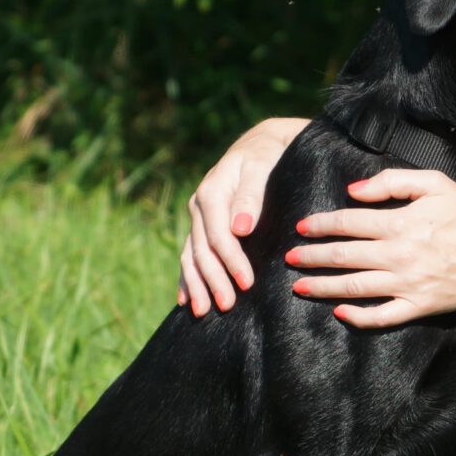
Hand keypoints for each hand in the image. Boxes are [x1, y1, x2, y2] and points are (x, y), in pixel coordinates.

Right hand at [178, 118, 304, 315]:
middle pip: (203, 249)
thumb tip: (240, 228)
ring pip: (192, 255)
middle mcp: (199, 205)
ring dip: (197, 284)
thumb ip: (251, 195)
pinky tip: (186, 299)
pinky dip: (187, 277)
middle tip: (227, 306)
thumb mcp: (263, 166)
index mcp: (212, 191)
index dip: (231, 260)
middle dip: (213, 279)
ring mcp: (198, 216)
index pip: (218, 234)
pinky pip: (190, 254)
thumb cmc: (269, 154)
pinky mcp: (202, 225)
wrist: (263, 144)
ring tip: (202, 311)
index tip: (246, 283)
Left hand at [286, 170, 455, 328]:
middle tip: (289, 258)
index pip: (347, 224)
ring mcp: (406, 285)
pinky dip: (358, 316)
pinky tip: (339, 312)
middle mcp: (398, 256)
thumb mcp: (435, 183)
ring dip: (322, 286)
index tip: (301, 227)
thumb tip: (354, 191)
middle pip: (343, 256)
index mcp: (400, 224)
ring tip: (299, 286)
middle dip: (312, 257)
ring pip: (354, 288)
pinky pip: (381, 317)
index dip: (320, 225)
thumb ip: (392, 181)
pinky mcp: (418, 307)